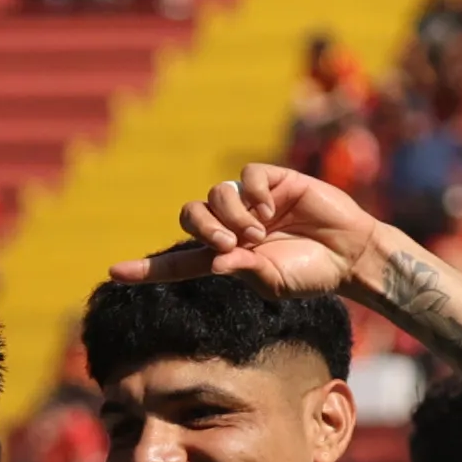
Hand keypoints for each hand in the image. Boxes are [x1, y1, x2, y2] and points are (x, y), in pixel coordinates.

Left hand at [112, 164, 387, 300]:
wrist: (348, 255)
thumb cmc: (312, 275)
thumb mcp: (274, 283)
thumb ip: (245, 271)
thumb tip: (216, 259)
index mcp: (224, 258)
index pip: (177, 263)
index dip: (146, 269)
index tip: (113, 273)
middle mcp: (230, 228)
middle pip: (190, 217)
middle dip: (204, 229)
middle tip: (230, 244)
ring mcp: (249, 203)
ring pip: (215, 195)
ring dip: (232, 216)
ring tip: (260, 233)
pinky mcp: (272, 181)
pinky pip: (245, 178)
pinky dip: (254, 194)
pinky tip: (273, 209)